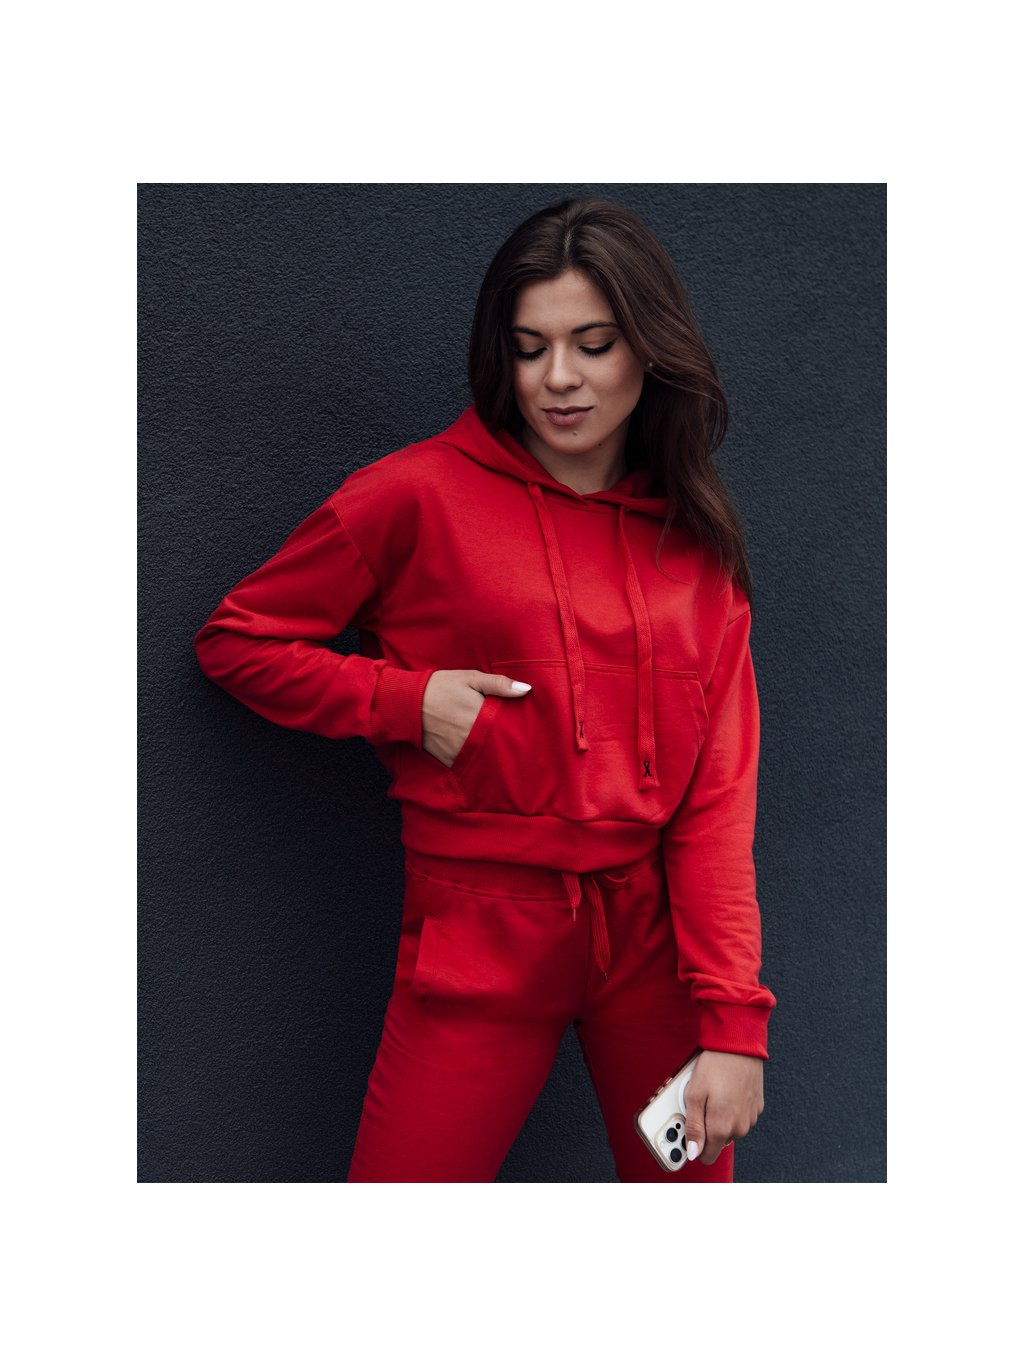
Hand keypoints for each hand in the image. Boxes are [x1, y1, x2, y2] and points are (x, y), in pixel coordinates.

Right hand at [421, 670, 531, 767]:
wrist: (407, 702)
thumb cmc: (441, 687)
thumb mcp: (470, 678)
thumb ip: (499, 684)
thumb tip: (526, 689)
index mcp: (480, 716)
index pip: (508, 729)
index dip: (518, 731)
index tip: (526, 731)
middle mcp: (471, 737)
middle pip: (499, 746)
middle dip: (508, 745)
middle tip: (520, 745)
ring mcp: (459, 750)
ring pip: (485, 758)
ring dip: (493, 755)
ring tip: (502, 751)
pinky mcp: (448, 759)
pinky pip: (468, 765)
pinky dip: (475, 762)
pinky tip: (481, 756)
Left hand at [684, 1050, 764, 1164]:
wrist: (739, 1044)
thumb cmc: (715, 1066)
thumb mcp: (694, 1095)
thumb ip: (693, 1127)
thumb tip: (692, 1152)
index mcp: (722, 1128)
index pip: (707, 1156)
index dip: (694, 1146)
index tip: (686, 1133)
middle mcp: (739, 1128)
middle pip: (717, 1141)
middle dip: (705, 1127)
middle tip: (697, 1104)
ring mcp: (750, 1117)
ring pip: (729, 1128)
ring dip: (719, 1117)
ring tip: (712, 1093)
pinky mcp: (757, 1106)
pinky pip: (740, 1116)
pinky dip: (731, 1108)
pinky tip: (725, 1090)